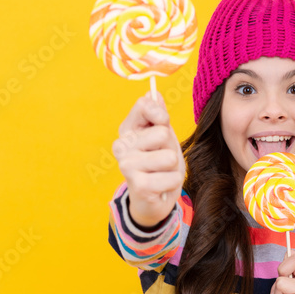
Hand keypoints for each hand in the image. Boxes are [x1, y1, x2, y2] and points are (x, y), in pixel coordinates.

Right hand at [112, 91, 185, 227]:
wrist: (153, 200)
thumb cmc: (159, 165)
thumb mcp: (162, 137)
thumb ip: (158, 116)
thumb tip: (153, 93)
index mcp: (127, 130)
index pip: (144, 105)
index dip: (160, 114)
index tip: (162, 122)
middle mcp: (121, 146)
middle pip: (163, 133)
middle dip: (171, 148)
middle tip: (162, 160)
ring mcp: (127, 166)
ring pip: (169, 156)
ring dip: (173, 168)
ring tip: (161, 173)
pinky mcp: (138, 186)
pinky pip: (172, 177)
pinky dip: (172, 182)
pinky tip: (160, 187)